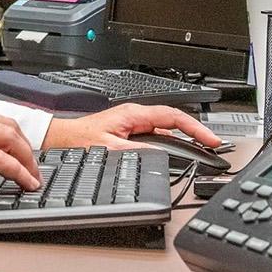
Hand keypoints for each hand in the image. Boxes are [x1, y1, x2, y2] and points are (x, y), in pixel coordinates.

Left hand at [42, 104, 220, 150]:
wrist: (59, 141)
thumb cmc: (77, 141)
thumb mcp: (108, 149)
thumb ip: (135, 151)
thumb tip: (159, 156)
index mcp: (133, 115)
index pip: (173, 116)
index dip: (195, 127)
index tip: (210, 139)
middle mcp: (135, 117)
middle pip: (174, 121)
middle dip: (195, 132)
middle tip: (212, 146)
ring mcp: (133, 124)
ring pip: (167, 128)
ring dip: (184, 138)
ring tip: (202, 149)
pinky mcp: (130, 132)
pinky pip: (157, 135)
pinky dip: (172, 143)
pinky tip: (179, 153)